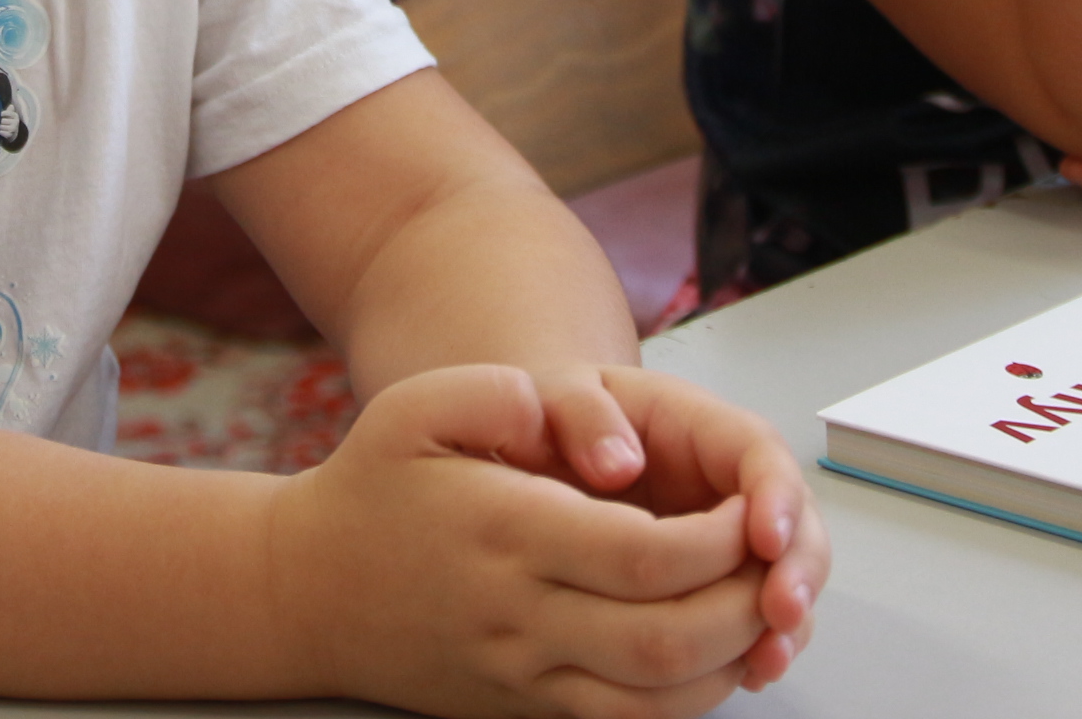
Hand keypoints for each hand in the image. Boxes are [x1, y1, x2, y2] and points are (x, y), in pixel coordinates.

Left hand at [0, 104, 25, 144]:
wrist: (12, 132)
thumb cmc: (8, 121)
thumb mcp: (9, 115)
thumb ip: (8, 110)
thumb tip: (11, 105)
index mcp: (15, 115)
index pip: (6, 113)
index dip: (1, 114)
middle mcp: (16, 121)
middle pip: (2, 120)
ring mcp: (14, 128)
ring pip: (1, 126)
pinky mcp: (11, 134)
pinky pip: (2, 132)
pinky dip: (0, 132)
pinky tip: (0, 131)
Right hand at [271, 365, 785, 718]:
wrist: (305, 592)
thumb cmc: (370, 490)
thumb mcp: (413, 407)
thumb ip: (498, 394)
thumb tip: (566, 410)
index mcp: (506, 531)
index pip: (644, 558)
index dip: (719, 543)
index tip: (746, 512)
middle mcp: (518, 614)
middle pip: (665, 638)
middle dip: (745, 606)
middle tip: (776, 565)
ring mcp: (522, 673)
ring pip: (654, 699)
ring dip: (729, 661)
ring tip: (759, 608)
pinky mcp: (524, 709)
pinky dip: (686, 702)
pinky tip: (712, 659)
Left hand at [525, 367, 827, 688]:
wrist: (540, 455)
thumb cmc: (550, 422)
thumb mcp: (554, 400)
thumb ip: (581, 414)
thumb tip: (620, 465)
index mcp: (695, 426)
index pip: (757, 450)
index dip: (774, 493)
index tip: (766, 537)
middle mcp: (726, 481)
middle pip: (792, 518)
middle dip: (797, 566)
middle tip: (782, 610)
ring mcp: (725, 535)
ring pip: (781, 573)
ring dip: (783, 618)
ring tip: (767, 658)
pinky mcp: (712, 580)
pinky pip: (752, 614)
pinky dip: (756, 643)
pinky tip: (748, 673)